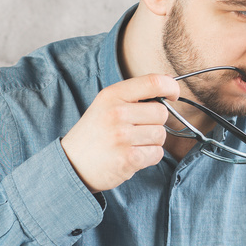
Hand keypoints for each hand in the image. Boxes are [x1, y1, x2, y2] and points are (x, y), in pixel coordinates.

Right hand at [60, 74, 178, 192]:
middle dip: (156, 122)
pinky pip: (157, 153)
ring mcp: (122, 137)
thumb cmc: (95, 132)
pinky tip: (132, 155)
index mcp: (112, 95)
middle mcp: (116, 113)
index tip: (173, 95)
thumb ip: (135, 94)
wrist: (73, 164)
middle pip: (162, 112)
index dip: (171, 87)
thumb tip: (168, 82)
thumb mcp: (106, 104)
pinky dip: (149, 156)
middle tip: (137, 129)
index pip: (154, 82)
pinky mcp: (128, 159)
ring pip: (161, 135)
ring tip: (132, 144)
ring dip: (152, 141)